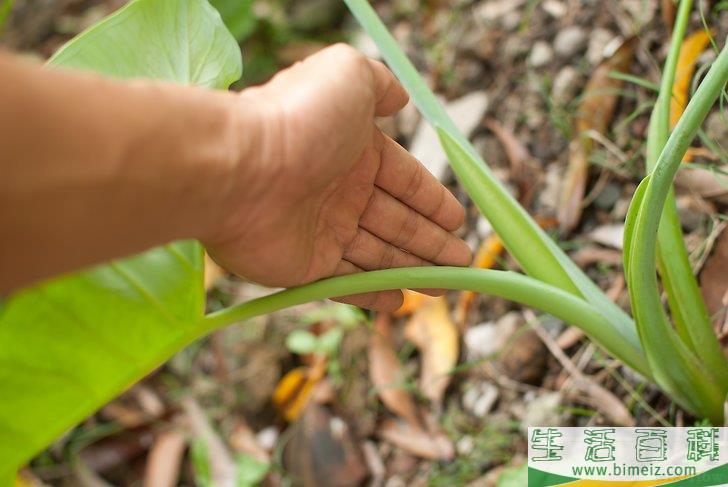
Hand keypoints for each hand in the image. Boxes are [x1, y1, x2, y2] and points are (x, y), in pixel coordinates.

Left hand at [205, 44, 470, 309]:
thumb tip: (399, 98)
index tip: (458, 220)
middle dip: (432, 242)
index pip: (405, 180)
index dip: (433, 200)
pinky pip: (349, 284)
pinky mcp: (306, 267)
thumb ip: (379, 84)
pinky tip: (398, 302)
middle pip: (398, 222)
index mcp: (354, 152)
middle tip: (463, 261)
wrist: (238, 169)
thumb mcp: (349, 76)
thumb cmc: (299, 120)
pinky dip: (374, 295)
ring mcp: (323, 231)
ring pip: (380, 255)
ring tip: (448, 285)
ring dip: (415, 269)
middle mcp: (340, 192)